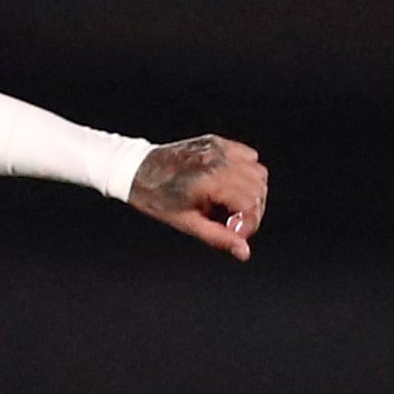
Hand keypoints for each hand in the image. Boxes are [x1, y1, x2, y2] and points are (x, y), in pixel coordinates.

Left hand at [129, 135, 268, 260]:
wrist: (135, 170)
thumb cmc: (156, 198)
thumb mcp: (186, 223)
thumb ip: (219, 237)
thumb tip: (243, 252)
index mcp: (207, 181)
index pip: (250, 202)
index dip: (249, 223)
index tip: (236, 233)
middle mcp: (216, 160)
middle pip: (258, 187)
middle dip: (251, 210)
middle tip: (232, 222)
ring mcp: (218, 148)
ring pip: (258, 171)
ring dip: (252, 191)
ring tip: (228, 204)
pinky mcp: (217, 141)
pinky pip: (248, 156)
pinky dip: (246, 172)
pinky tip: (228, 185)